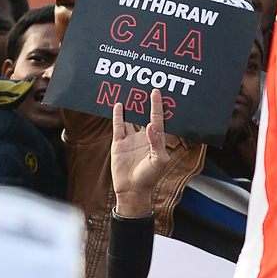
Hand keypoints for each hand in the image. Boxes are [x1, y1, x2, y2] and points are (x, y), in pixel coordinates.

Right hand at [111, 88, 169, 217]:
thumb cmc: (149, 178)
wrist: (131, 190)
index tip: (156, 92)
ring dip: (131, 107)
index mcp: (157, 140)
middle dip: (145, 103)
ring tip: (130, 92)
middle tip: (144, 87)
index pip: (158, 119)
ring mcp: (131, 139)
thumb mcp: (158, 161)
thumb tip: (151, 125)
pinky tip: (118, 105)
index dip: (158, 106)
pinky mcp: (119, 143)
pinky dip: (118, 115)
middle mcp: (145, 137)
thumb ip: (156, 143)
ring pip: (131, 118)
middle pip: (145, 115)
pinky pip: (119, 125)